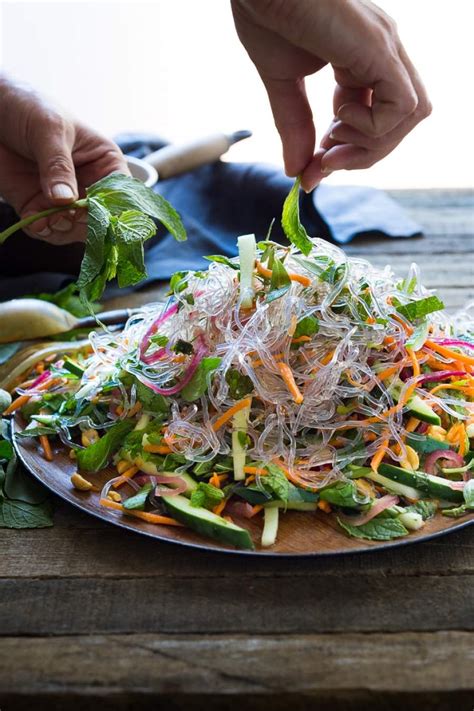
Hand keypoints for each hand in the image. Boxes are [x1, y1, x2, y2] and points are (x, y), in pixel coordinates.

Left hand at [0, 77, 128, 243]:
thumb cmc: (29, 107)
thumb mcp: (49, 130)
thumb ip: (58, 165)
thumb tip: (65, 200)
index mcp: (105, 164)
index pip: (120, 195)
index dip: (113, 209)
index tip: (95, 214)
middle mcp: (88, 185)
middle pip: (100, 220)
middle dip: (84, 224)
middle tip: (65, 217)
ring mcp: (63, 199)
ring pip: (73, 230)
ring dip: (61, 230)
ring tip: (47, 220)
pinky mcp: (37, 206)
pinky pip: (46, 230)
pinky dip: (41, 231)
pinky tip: (34, 220)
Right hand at [232, 0, 430, 190]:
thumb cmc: (266, 15)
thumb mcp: (282, 85)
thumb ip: (295, 127)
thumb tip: (295, 171)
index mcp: (361, 57)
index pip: (373, 116)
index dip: (348, 149)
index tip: (313, 169)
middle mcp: (381, 52)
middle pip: (399, 120)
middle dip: (363, 154)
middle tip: (324, 165)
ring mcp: (384, 48)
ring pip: (411, 115)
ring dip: (372, 145)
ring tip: (332, 139)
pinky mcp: (379, 49)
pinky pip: (403, 106)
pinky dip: (373, 127)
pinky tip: (339, 117)